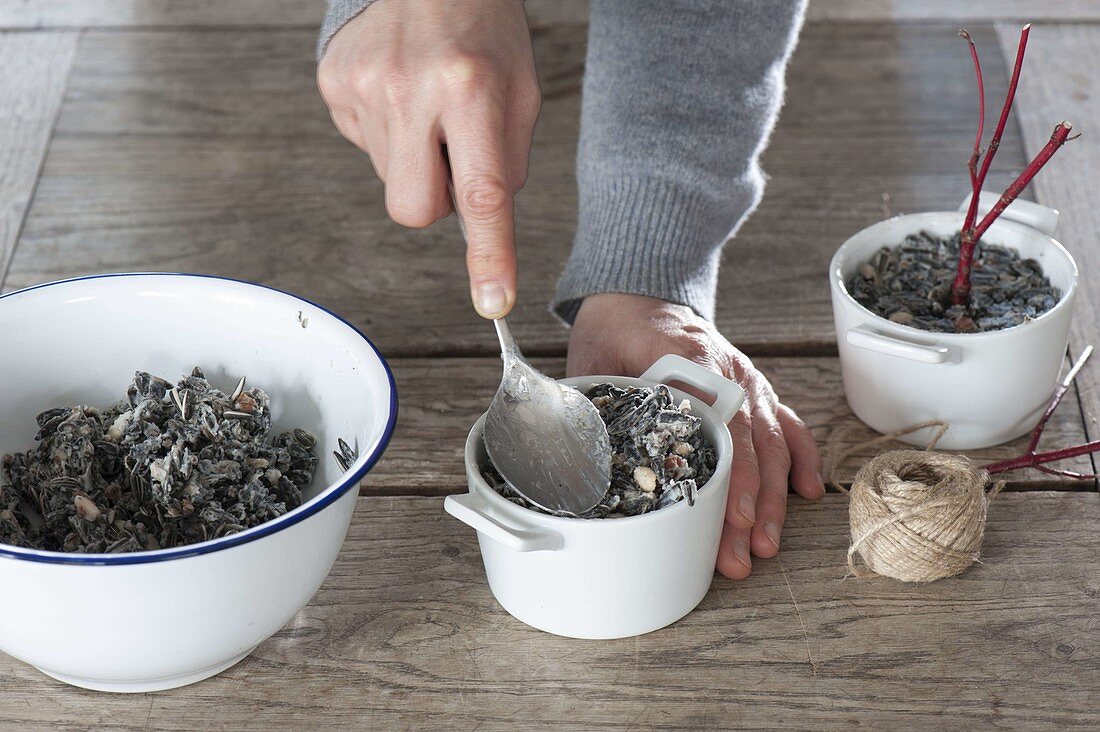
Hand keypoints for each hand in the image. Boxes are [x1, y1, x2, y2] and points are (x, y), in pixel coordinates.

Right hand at [317, 0, 539, 317]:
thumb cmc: (484, 31)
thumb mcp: (522, 91)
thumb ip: (508, 164)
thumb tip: (482, 224)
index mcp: (471, 89)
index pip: (482, 193)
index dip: (488, 254)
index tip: (493, 301)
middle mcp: (410, 89)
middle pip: (415, 210)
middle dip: (436, 201)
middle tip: (452, 154)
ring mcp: (363, 87)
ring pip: (391, 182)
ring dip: (414, 161)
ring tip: (427, 108)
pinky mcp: (333, 83)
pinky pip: (363, 148)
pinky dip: (387, 135)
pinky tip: (399, 95)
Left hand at [568, 293, 824, 578]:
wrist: (637, 295)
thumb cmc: (614, 332)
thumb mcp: (595, 361)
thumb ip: (594, 405)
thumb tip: (577, 461)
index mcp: (690, 360)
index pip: (723, 423)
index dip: (732, 474)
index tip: (736, 517)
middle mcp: (728, 372)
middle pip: (752, 443)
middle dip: (753, 504)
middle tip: (746, 554)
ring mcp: (746, 381)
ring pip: (773, 441)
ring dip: (774, 496)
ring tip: (766, 545)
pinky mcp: (753, 390)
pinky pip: (786, 423)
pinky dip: (800, 457)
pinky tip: (807, 493)